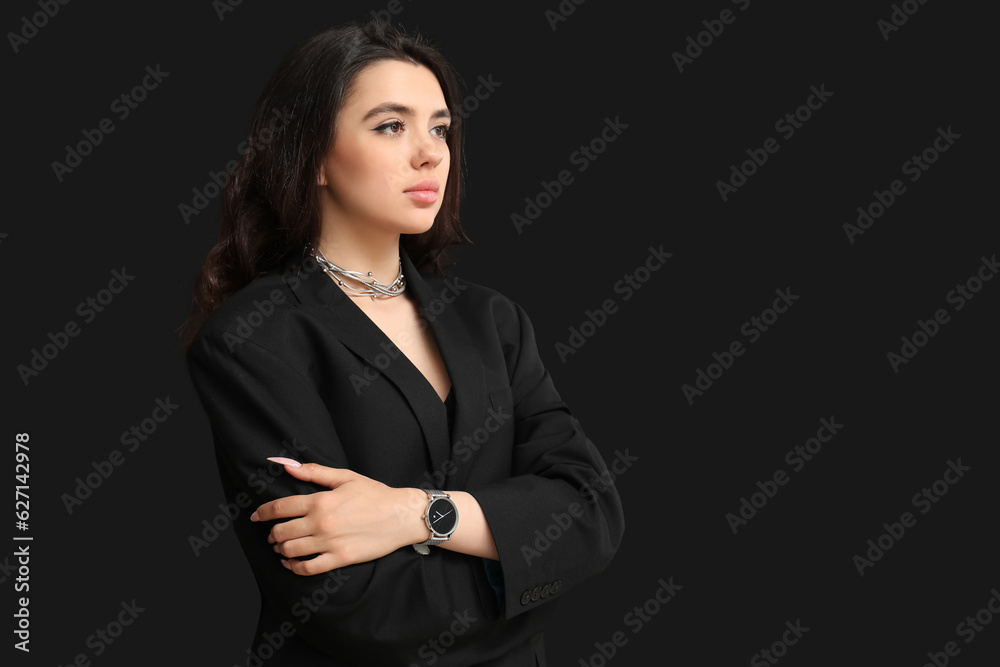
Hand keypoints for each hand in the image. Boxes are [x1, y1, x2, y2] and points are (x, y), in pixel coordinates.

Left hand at [251, 460, 427, 574]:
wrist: (401, 515)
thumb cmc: (375, 494)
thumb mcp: (345, 477)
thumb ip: (314, 472)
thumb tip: (286, 465)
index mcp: (320, 500)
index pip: (280, 508)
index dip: (262, 513)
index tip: (256, 516)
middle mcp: (321, 522)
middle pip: (281, 531)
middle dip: (272, 533)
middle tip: (272, 534)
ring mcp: (330, 542)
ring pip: (291, 550)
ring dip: (281, 550)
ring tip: (281, 547)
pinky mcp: (340, 558)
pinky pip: (309, 568)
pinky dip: (294, 568)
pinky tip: (291, 564)